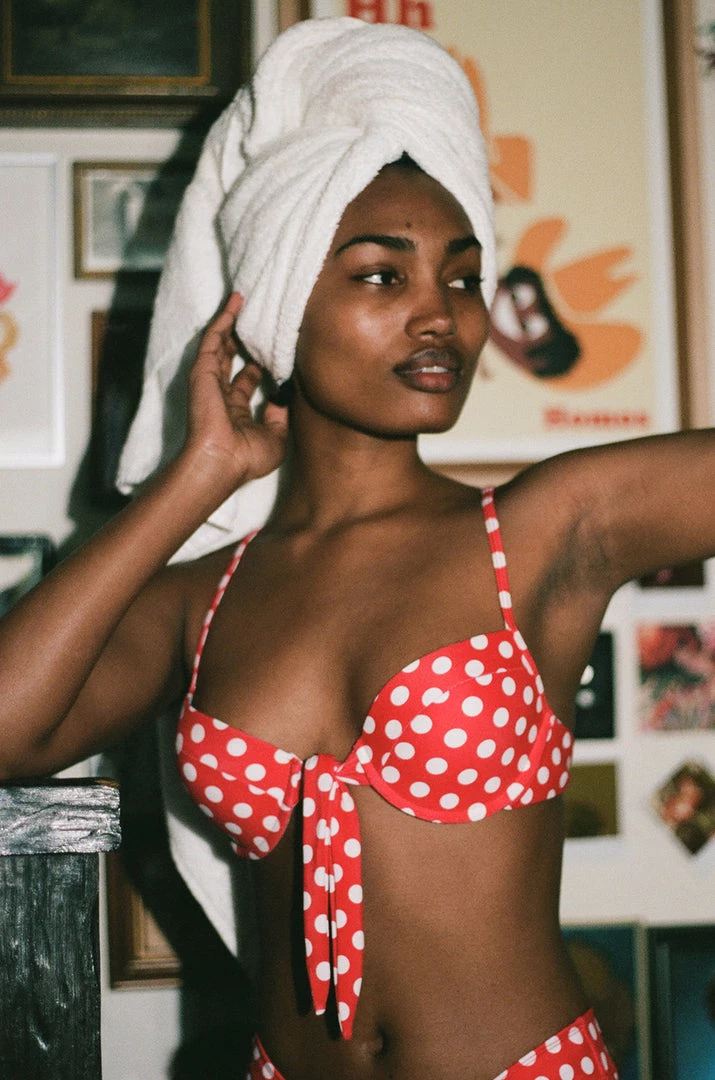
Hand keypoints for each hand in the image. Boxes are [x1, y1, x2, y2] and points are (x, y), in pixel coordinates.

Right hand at [185, 293, 288, 485]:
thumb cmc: (246, 458)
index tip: (272, 348)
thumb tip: (283, 397)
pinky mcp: (202, 371)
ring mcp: (210, 381)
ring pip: (221, 343)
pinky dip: (223, 320)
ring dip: (231, 321)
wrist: (222, 461)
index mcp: (235, 411)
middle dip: (243, 338)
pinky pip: (213, 339)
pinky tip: (235, 303)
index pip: (246, 380)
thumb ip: (280, 417)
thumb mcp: (276, 439)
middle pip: (231, 357)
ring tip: (244, 298)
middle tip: (257, 317)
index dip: (258, 364)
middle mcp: (221, 394)